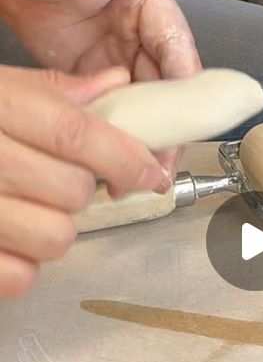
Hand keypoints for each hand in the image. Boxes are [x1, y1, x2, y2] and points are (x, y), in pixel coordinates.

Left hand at [0, 0, 201, 176]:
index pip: (175, 42)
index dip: (186, 86)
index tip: (186, 123)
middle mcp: (142, 26)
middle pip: (170, 84)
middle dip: (170, 128)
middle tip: (161, 168)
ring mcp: (123, 51)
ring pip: (148, 102)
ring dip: (147, 138)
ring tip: (141, 176)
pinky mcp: (101, 72)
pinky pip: (119, 107)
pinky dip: (120, 135)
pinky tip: (115, 159)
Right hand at [0, 65, 169, 298]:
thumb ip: (50, 91)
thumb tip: (113, 84)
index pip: (75, 134)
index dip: (125, 157)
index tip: (149, 173)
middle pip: (72, 191)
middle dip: (79, 189)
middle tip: (58, 180)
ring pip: (54, 238)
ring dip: (54, 229)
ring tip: (27, 210)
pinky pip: (19, 277)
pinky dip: (22, 265)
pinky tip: (7, 240)